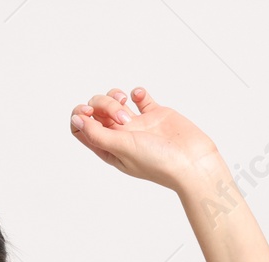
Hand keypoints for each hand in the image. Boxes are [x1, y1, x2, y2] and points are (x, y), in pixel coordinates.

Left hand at [69, 86, 223, 191]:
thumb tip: (76, 120)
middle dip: (104, 105)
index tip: (90, 112)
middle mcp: (120, 136)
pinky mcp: (155, 114)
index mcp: (108, 148)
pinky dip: (138, 92)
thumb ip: (97, 134)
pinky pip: (141, 98)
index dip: (80, 115)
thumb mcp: (121, 149)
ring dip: (115, 96)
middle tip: (123, 118)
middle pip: (96, 110)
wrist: (192, 162)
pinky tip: (140, 96)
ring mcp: (137, 124)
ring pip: (115, 101)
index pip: (81, 128)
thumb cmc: (158, 162)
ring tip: (128, 107)